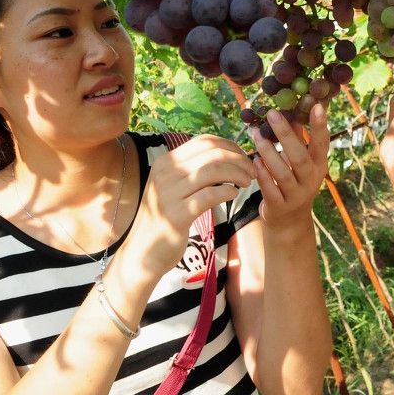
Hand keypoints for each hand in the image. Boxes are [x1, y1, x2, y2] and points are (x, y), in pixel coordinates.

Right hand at [134, 135, 254, 273]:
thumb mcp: (172, 188)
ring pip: (213, 170)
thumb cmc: (165, 219)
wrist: (142, 253)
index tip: (243, 157)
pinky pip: (209, 195)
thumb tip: (224, 154)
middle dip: (238, 159)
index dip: (229, 146)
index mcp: (165, 162)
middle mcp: (165, 173)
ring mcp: (169, 193)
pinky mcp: (177, 214)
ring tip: (246, 182)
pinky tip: (233, 194)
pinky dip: (227, 191)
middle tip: (251, 171)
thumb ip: (191, 171)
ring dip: (237, 173)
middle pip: (212, 153)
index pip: (204, 141)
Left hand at [247, 105, 328, 229]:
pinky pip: (270, 189)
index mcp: (318, 166)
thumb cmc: (295, 182)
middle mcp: (311, 180)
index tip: (316, 105)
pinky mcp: (280, 206)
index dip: (320, 126)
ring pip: (283, 173)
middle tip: (272, 114)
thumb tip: (291, 109)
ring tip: (256, 135)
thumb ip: (296, 139)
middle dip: (286, 134)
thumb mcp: (300, 162)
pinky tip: (254, 161)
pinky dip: (262, 175)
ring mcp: (296, 195)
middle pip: (299, 157)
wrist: (290, 221)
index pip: (322, 144)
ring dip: (269, 153)